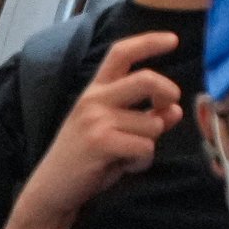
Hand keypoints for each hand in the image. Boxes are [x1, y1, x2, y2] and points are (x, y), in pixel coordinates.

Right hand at [22, 33, 181, 220]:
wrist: (52, 189)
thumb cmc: (88, 158)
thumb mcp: (115, 131)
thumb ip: (144, 117)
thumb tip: (175, 110)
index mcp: (95, 91)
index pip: (120, 54)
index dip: (148, 43)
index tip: (173, 39)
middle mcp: (94, 99)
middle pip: (146, 79)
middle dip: (168, 92)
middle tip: (169, 105)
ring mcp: (95, 119)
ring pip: (153, 124)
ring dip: (149, 144)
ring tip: (125, 154)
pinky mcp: (100, 141)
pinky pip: (146, 147)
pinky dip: (142, 161)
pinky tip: (122, 165)